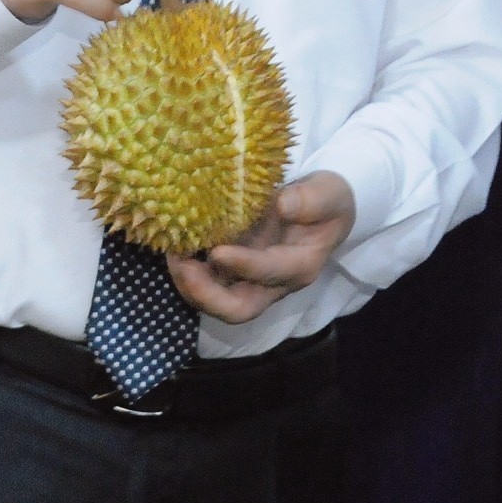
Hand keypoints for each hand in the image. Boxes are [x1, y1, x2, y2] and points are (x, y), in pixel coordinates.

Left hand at [167, 171, 354, 323]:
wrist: (322, 209)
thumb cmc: (326, 201)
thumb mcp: (328, 193)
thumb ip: (311, 199)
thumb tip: (282, 205)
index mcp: (299, 266)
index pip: (269, 274)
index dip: (243, 266)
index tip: (217, 251)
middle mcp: (274, 283)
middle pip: (239, 309)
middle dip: (207, 295)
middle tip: (183, 267)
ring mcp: (251, 281)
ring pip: (217, 301)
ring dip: (191, 285)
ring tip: (173, 255)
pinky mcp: (235, 272)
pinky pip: (208, 283)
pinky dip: (189, 271)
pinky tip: (175, 247)